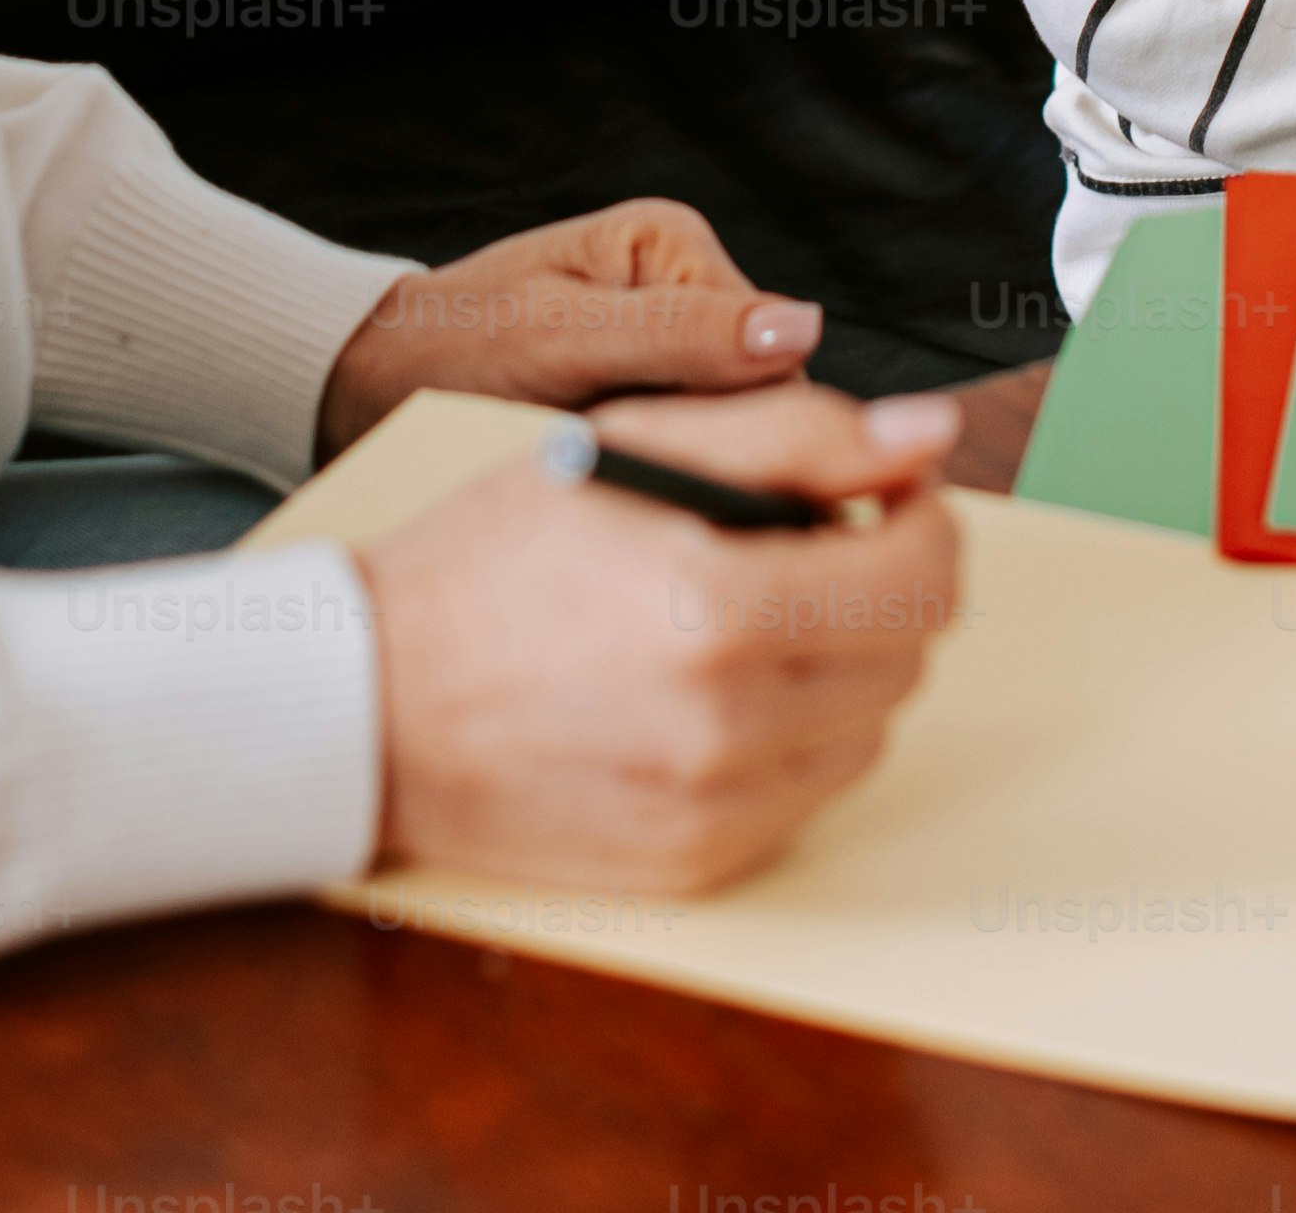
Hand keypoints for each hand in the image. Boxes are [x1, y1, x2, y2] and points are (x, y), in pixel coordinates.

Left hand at [316, 198, 823, 460]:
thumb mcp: (559, 338)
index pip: (774, 357)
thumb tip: (801, 329)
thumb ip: (679, 332)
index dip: (740, 428)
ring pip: (729, 440)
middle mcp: (688, 291)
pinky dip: (655, 479)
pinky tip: (609, 483)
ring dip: (680, 470)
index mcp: (676, 247)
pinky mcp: (648, 402)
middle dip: (706, 449)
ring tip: (608, 474)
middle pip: (759, 403)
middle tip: (624, 472)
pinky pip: (688, 456)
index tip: (672, 465)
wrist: (369, 389)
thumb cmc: (449, 349)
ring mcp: (670, 352)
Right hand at [357, 383, 962, 890]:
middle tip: (793, 552)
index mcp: (717, 605)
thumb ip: (796, 432)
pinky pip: (810, 794)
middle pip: (909, 654)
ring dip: (837, 665)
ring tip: (739, 622)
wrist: (368, 703)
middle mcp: (729, 725)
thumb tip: (927, 436)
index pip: (922, 574)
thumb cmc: (489, 562)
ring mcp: (716, 808)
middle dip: (875, 587)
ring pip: (870, 727)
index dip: (919, 518)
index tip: (883, 497)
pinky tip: (710, 693)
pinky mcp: (698, 864)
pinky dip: (789, 737)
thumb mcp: (633, 448)